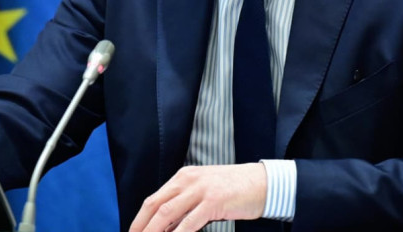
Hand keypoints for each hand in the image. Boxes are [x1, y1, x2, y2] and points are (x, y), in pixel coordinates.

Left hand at [129, 163, 266, 231]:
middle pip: (155, 205)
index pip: (154, 199)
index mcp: (184, 177)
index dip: (140, 219)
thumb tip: (165, 227)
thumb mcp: (204, 192)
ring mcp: (200, 190)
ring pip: (167, 213)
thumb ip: (185, 205)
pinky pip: (188, 223)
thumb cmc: (235, 190)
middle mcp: (188, 180)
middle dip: (141, 226)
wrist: (262, 183)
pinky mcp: (213, 202)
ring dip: (153, 231)